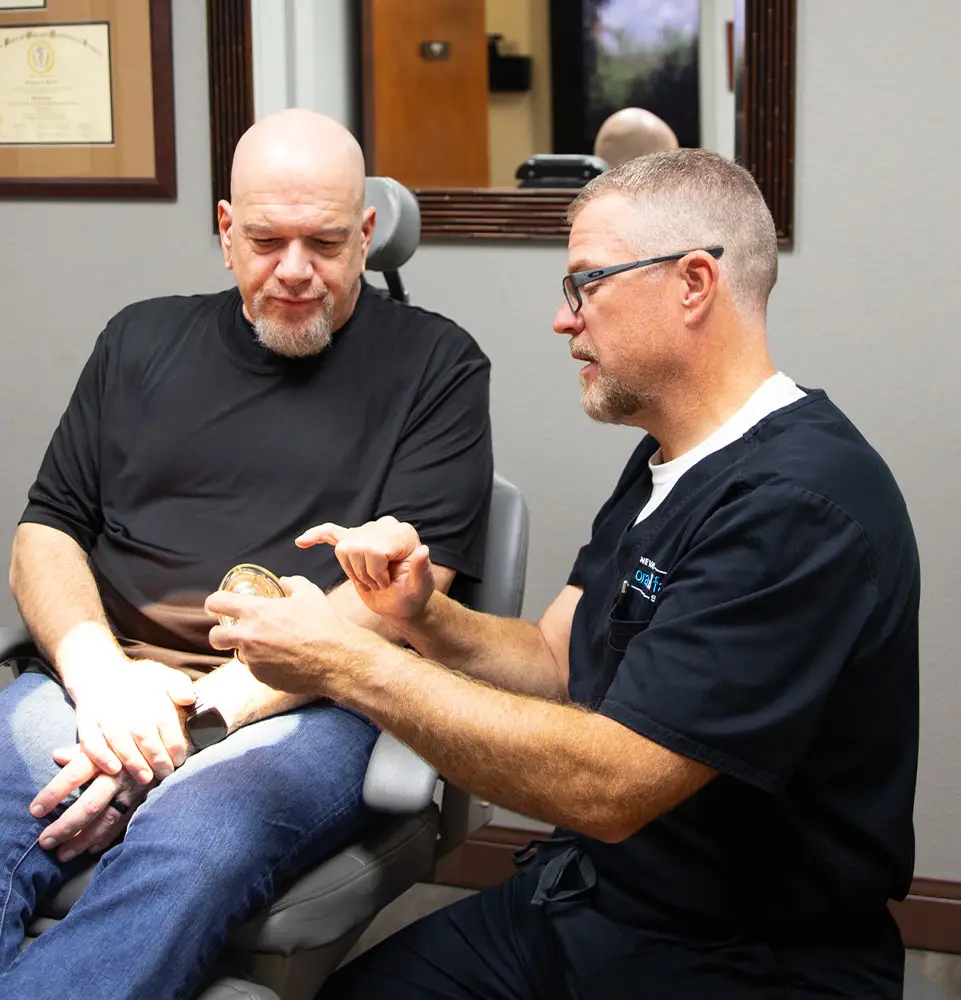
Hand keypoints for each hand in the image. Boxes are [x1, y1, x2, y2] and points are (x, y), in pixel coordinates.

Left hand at [31, 745, 149, 861]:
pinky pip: (124, 823)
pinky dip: (107, 838)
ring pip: (106, 819)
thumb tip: (56, 755)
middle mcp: (118, 774)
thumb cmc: (129, 739)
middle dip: (66, 825)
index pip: (73, 776)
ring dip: (83, 840)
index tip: (35, 810)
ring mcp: (133, 789)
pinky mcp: (145, 799)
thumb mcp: (107, 737)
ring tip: (62, 854)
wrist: (169, 739)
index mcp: (104, 756)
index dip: (53, 794)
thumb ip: (82, 750)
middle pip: (90, 804)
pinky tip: (90, 849)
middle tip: (45, 841)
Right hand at [68, 656, 195, 784]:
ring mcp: (106, 716)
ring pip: (120, 743)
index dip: (175, 746)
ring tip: (145, 778)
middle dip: (158, 759)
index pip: (168, 726)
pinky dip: (102, 757)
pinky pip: (91, 742)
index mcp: (153, 700)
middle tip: (165, 774)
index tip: (180, 761)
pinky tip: (114, 770)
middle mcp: (129, 709)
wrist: (101, 673)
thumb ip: (179, 686)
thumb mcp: (164, 676)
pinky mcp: (86, 723)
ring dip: (133, 762)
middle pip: (146, 738)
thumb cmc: (140, 682)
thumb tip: (188, 699)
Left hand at [206, 575, 380, 694]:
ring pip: (239, 655)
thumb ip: (292, 584)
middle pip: (215, 636)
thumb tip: (284, 582)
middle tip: (233, 632)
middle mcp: (248, 636)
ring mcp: (254, 660)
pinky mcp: (262, 678)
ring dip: (249, 650)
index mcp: (256, 611)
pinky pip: (257, 670)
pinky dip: (265, 664)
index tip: (217, 607)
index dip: (214, 604)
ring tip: (272, 647)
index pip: (217, 603)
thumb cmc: (324, 624)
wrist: (337, 658)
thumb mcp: (309, 593)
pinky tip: (285, 660)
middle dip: (220, 634)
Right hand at [296, 516, 435, 619]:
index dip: (376, 571)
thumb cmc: (413, 596)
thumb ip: (421, 570)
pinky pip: (331, 533)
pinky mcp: (353, 542)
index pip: (374, 548)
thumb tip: (423, 551)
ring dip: (352, 570)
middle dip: (364, 572)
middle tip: (379, 583)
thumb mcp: (421, 588)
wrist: (402, 602)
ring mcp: (367, 532)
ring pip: (343, 548)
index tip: (387, 582)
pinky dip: (316, 536)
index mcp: (402, 533)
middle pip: (356, 547)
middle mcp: (385, 526)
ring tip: (369, 579)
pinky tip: (302, 541)